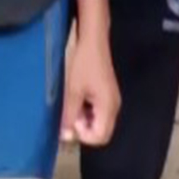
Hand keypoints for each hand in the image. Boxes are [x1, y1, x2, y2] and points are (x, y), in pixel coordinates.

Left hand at [60, 29, 119, 145]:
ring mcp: (111, 100)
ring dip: (83, 119)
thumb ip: (70, 116)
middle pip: (101, 132)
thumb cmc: (83, 63)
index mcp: (108, 107)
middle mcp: (114, 107)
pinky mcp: (106, 94)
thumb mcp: (73, 91)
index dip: (83, 135)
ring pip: (98, 122)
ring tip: (72, 102)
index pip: (100, 137)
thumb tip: (65, 138)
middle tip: (70, 112)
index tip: (72, 120)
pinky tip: (77, 97)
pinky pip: (97, 112)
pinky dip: (86, 111)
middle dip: (83, 128)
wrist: (92, 40)